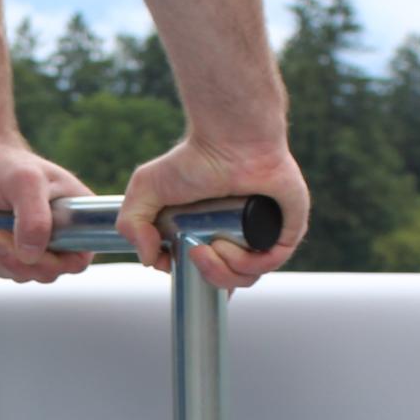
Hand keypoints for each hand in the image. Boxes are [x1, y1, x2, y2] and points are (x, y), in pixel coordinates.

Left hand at [0, 143, 96, 283]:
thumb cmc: (2, 164)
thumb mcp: (24, 182)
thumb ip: (33, 219)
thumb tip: (31, 256)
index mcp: (77, 216)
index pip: (78, 259)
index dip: (52, 264)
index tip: (25, 248)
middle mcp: (61, 232)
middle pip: (47, 272)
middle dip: (16, 261)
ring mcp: (37, 242)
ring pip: (24, 274)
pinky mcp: (14, 248)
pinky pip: (5, 272)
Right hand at [114, 137, 311, 290]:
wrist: (228, 139)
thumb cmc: (194, 157)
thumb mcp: (146, 190)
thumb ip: (132, 224)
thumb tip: (149, 259)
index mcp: (213, 233)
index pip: (209, 273)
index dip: (193, 278)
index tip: (173, 263)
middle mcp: (241, 237)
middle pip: (228, 281)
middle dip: (208, 277)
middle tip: (194, 252)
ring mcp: (265, 234)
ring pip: (248, 276)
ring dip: (223, 272)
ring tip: (210, 246)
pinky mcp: (287, 227)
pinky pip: (272, 260)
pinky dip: (248, 263)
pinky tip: (228, 245)